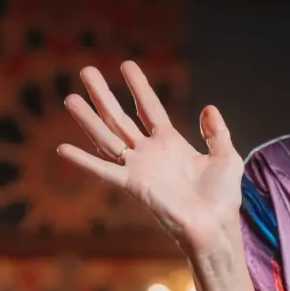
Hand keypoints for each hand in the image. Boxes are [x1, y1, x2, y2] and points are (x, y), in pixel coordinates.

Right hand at [57, 62, 244, 256]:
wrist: (215, 225)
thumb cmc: (222, 198)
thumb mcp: (226, 157)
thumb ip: (217, 132)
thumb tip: (209, 107)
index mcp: (171, 144)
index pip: (149, 109)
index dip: (139, 87)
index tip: (126, 65)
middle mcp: (150, 154)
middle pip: (121, 118)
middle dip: (104, 95)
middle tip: (87, 71)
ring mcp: (139, 169)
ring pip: (107, 138)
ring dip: (88, 119)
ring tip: (70, 97)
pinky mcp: (134, 186)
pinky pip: (105, 171)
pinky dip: (84, 161)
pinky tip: (62, 149)